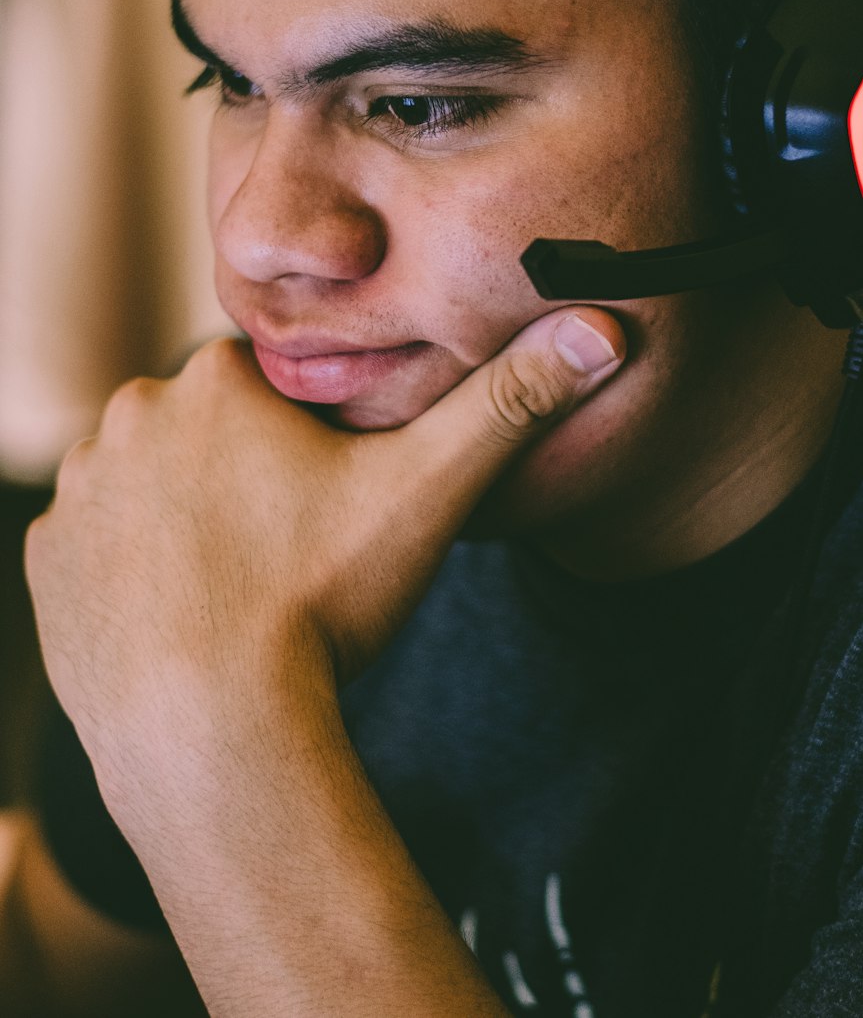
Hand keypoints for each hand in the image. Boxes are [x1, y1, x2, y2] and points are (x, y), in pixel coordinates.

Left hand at [25, 309, 623, 807]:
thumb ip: (512, 402)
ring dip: (190, 520)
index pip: (274, 384)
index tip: (333, 503)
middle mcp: (130, 415)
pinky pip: (100, 546)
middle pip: (210, 430)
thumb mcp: (430, 491)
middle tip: (295, 552)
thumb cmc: (322, 603)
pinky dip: (136, 572)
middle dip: (248, 476)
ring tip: (243, 589)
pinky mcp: (46, 565)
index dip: (313, 442)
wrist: (212, 733)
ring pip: (154, 484)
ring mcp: (78, 492)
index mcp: (216, 378)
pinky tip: (185, 616)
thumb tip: (607, 329)